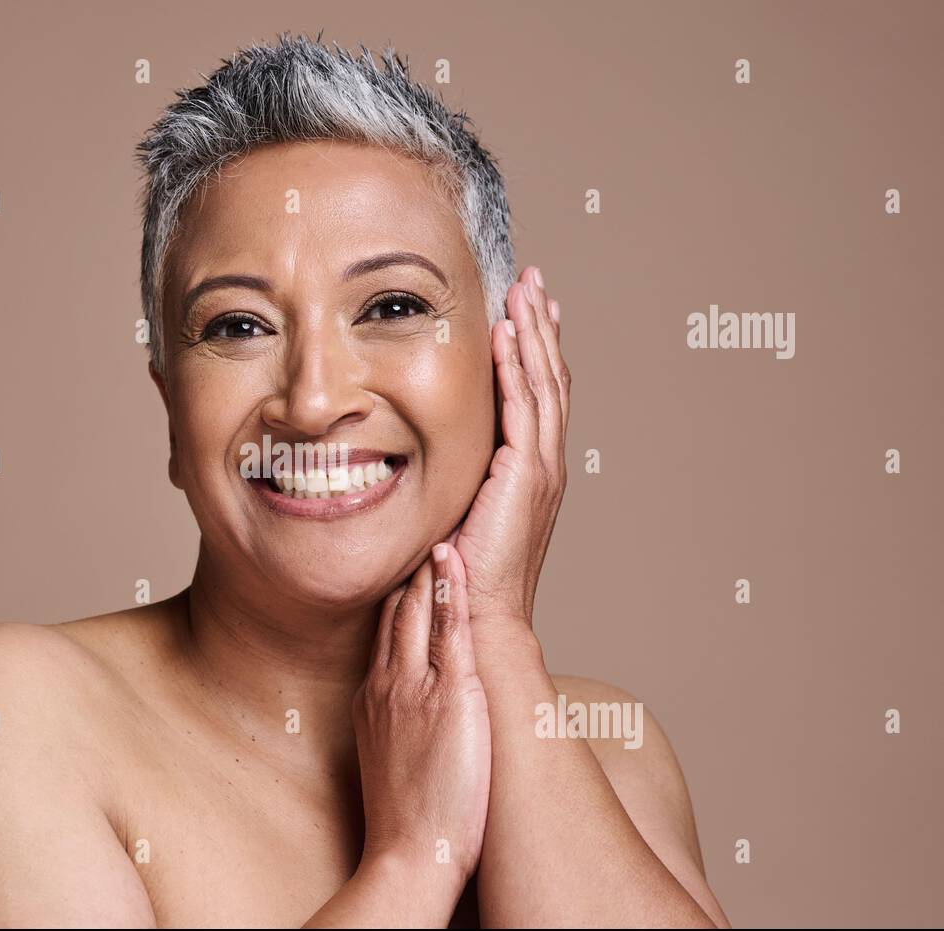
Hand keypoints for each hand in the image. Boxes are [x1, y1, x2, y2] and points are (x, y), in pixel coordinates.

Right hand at [352, 542, 490, 890]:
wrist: (409, 852)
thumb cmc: (406, 814)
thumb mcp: (389, 754)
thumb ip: (395, 722)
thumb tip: (406, 713)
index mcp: (375, 696)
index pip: (384, 629)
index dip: (394, 591)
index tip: (402, 560)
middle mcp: (389, 682)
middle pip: (394, 610)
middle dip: (405, 568)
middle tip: (416, 525)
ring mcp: (415, 686)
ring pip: (416, 610)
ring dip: (425, 567)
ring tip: (437, 527)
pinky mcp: (448, 695)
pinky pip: (447, 630)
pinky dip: (449, 591)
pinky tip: (453, 560)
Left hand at [451, 265, 568, 630]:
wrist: (481, 613)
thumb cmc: (464, 573)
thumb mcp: (458, 509)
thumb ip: (451, 476)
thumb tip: (414, 452)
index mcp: (531, 469)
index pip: (538, 396)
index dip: (534, 351)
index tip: (526, 312)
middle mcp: (544, 462)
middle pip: (549, 378)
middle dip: (541, 327)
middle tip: (534, 283)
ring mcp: (540, 467)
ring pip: (543, 383)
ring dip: (533, 333)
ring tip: (526, 291)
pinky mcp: (526, 474)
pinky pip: (525, 407)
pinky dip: (518, 366)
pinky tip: (508, 333)